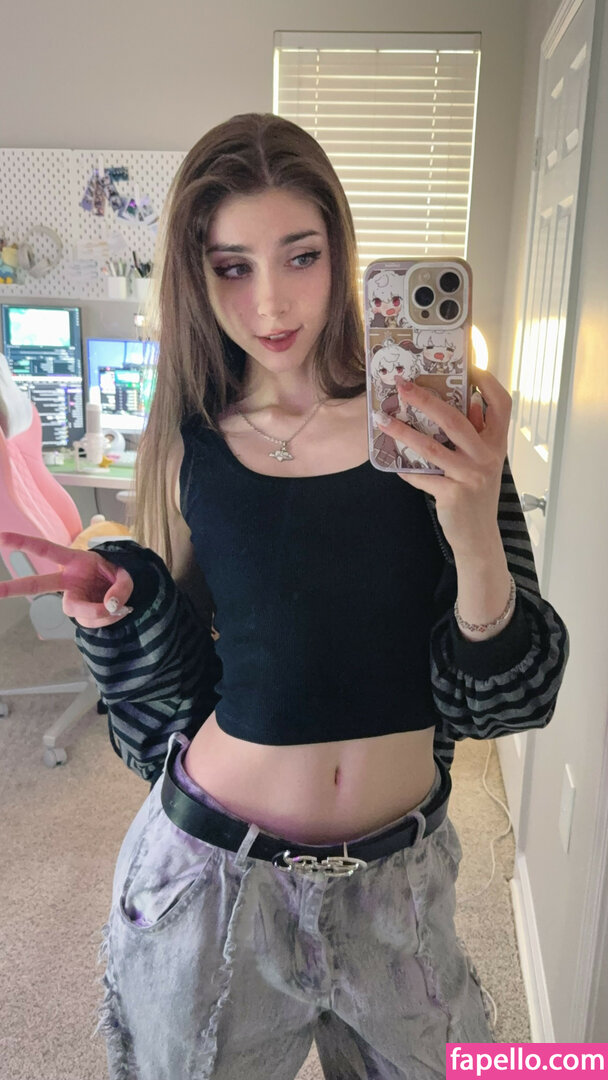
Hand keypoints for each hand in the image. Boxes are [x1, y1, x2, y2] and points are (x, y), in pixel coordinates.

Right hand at [0, 532, 133, 628]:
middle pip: (38, 584)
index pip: (48, 550)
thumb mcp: (127, 572)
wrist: (126, 591)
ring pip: (75, 611)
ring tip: (120, 608)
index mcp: (75, 560)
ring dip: (98, 612)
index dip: (25, 543)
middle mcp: (69, 580)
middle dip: (14, 587)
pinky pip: (89, 622)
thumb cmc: (120, 573)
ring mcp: (72, 599)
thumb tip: (110, 605)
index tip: (3, 538)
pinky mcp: (80, 614)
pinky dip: (106, 619)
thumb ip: (120, 586)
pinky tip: (117, 613)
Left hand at [378, 367, 511, 558]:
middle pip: (455, 419)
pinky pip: (422, 475)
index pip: (501, 404)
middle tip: (402, 385)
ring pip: (430, 447)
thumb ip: (478, 433)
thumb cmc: (477, 493)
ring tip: (381, 420)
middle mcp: (487, 456)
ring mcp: (470, 475)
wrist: (479, 536)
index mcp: (497, 443)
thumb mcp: (484, 460)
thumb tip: (468, 400)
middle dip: (425, 399)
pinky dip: (405, 469)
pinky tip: (393, 462)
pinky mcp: (453, 494)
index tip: (469, 366)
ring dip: (402, 431)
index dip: (487, 382)